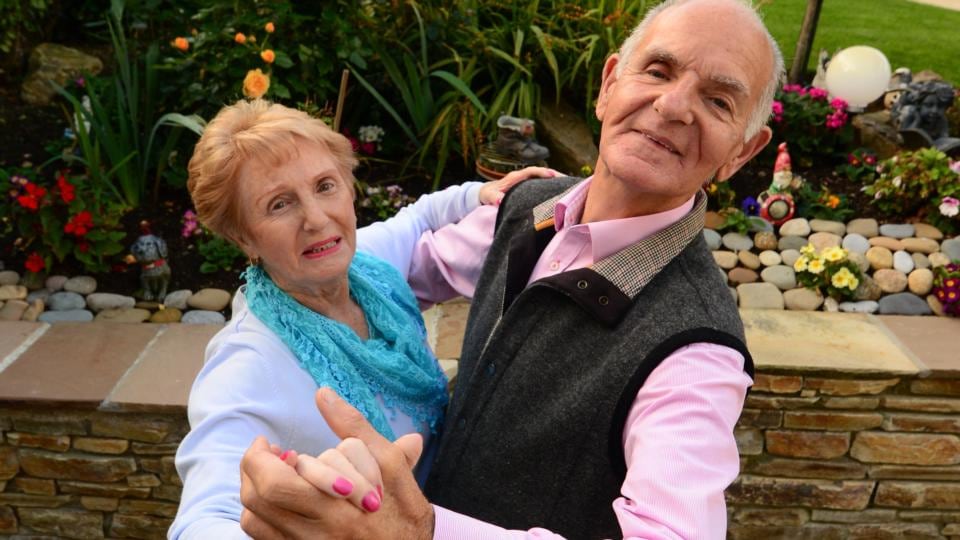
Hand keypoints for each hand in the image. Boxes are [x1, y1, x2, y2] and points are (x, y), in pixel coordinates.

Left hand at [239, 389, 432, 539]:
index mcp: (339, 510)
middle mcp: (318, 534)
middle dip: (253, 467)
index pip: (278, 482)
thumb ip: (353, 426)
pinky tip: (276, 499)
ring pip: (254, 519)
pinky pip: (262, 536)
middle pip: (261, 498)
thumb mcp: (389, 461)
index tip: (272, 444)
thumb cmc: (401, 505)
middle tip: (268, 453)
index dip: (262, 457)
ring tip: (272, 473)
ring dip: (254, 489)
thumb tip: (323, 394)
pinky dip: (259, 514)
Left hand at [479, 166, 562, 205]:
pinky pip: (543, 184)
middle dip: (556, 176)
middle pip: (542, 173)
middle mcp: (523, 176)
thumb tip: (500, 201)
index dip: (542, 172)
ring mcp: (527, 180)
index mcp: (515, 177)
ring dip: (557, 181)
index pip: (532, 171)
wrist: (486, 192)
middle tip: (569, 181)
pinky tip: (562, 192)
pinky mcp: (530, 186)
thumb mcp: (488, 196)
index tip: (552, 176)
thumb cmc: (488, 194)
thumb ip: (494, 198)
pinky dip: (553, 186)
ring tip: (570, 186)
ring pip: (545, 178)